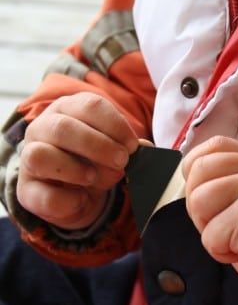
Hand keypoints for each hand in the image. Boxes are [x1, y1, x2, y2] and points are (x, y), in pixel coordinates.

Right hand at [17, 92, 138, 229]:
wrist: (75, 195)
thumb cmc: (94, 163)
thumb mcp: (114, 151)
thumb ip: (128, 147)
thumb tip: (144, 148)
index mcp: (68, 109)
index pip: (90, 105)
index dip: (114, 125)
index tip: (132, 146)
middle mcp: (43, 128)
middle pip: (63, 127)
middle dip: (98, 145)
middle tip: (121, 161)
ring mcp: (29, 158)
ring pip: (40, 155)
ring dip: (74, 168)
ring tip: (93, 177)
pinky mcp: (26, 190)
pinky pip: (42, 194)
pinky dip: (67, 199)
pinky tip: (81, 199)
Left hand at [183, 136, 237, 304]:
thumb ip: (231, 183)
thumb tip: (190, 179)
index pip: (215, 146)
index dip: (196, 169)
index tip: (206, 197)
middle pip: (199, 172)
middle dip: (200, 207)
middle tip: (225, 228)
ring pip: (199, 201)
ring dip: (211, 231)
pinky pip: (210, 235)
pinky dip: (221, 252)